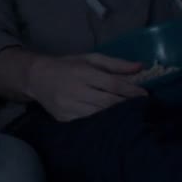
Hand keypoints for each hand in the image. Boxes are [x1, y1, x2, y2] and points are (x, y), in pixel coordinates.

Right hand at [26, 53, 147, 121]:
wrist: (36, 78)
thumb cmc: (67, 66)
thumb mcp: (89, 59)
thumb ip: (115, 64)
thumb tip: (140, 67)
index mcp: (82, 73)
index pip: (113, 85)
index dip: (131, 91)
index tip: (145, 95)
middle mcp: (75, 90)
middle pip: (108, 102)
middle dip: (127, 105)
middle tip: (142, 107)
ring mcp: (68, 107)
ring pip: (99, 115)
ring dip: (117, 116)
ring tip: (130, 115)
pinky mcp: (64, 118)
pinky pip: (88, 123)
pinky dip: (102, 123)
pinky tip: (112, 122)